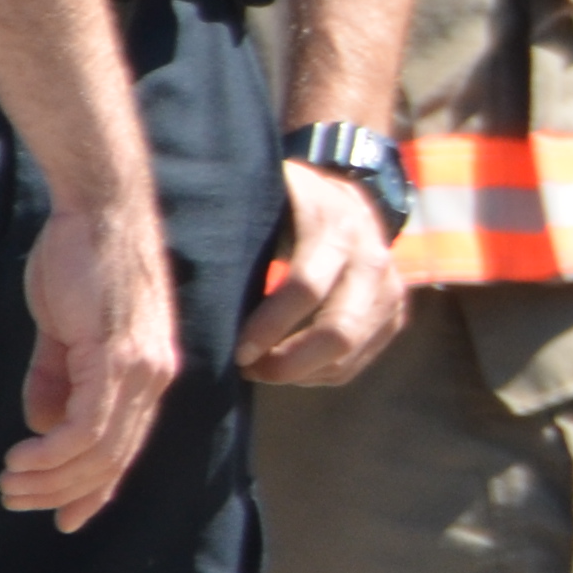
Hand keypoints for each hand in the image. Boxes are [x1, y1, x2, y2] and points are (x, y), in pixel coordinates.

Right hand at [2, 187, 179, 528]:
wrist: (100, 209)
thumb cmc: (82, 263)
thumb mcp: (66, 333)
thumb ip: (58, 380)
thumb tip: (44, 429)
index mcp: (150, 372)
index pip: (127, 447)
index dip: (96, 489)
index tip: (65, 519)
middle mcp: (155, 376)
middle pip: (115, 458)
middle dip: (64, 491)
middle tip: (18, 499)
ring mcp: (141, 367)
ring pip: (101, 449)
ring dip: (52, 478)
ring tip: (12, 484)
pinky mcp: (118, 355)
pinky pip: (88, 424)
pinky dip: (54, 452)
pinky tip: (22, 458)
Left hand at [240, 161, 409, 385]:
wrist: (347, 199)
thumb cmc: (285, 205)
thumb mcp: (264, 199)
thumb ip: (233, 226)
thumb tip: (178, 267)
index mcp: (336, 222)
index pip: (306, 286)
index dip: (268, 326)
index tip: (236, 349)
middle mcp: (372, 255)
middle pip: (339, 331)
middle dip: (287, 363)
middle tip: (248, 368)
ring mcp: (390, 285)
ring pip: (348, 353)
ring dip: (300, 372)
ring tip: (262, 366)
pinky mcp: (394, 311)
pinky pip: (355, 362)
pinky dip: (318, 374)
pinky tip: (290, 363)